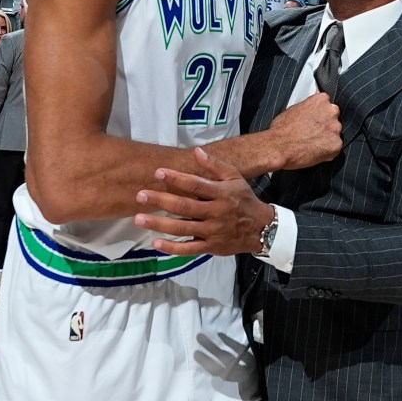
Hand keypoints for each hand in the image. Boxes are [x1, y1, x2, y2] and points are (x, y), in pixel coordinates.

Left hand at [134, 149, 273, 255]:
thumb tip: (196, 151)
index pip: (195, 184)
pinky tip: (155, 243)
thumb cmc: (244, 200)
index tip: (158, 173)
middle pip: (184, 207)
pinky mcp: (210, 247)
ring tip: (139, 218)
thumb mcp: (235, 178)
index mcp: (220, 194)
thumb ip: (215, 165)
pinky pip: (189, 249)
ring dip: (159, 224)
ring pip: (182, 228)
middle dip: (161, 200)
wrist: (262, 229)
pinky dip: (172, 248)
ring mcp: (212, 231)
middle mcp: (215, 213)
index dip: (176, 179)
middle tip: (140, 195)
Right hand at [267, 92, 342, 168]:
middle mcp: (331, 112)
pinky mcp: (336, 145)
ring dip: (326, 139)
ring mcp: (335, 129)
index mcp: (321, 100)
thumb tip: (310, 111)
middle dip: (325, 126)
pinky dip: (327, 152)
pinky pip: (335, 148)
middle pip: (334, 119)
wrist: (279, 146)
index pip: (327, 106)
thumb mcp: (294, 109)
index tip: (315, 121)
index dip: (320, 115)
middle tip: (312, 133)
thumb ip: (308, 108)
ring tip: (310, 144)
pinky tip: (314, 151)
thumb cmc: (282, 129)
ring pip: (335, 134)